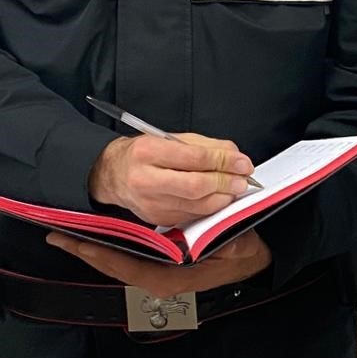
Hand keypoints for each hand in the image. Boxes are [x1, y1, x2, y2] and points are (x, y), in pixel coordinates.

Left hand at [45, 229, 271, 297]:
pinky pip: (128, 260)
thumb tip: (210, 242)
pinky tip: (98, 236)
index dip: (101, 254)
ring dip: (95, 250)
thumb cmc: (244, 250)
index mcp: (174, 278)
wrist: (255, 258)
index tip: (76, 241)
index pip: (129, 268)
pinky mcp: (159, 267)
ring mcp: (158, 275)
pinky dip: (110, 249)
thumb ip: (223, 243)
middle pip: (116, 267)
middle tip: (58, 236)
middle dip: (88, 251)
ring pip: (119, 264)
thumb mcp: (237, 244)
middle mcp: (161, 280)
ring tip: (69, 235)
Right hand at [88, 133, 252, 226]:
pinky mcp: (158, 219)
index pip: (194, 159)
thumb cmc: (143, 154)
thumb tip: (235, 156)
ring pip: (197, 205)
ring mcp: (150, 203)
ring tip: (234, 187)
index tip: (243, 163)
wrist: (112, 175)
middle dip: (226, 182)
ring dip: (223, 197)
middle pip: (196, 186)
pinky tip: (218, 198)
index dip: (224, 162)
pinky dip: (210, 207)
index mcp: (147, 152)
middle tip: (243, 178)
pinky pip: (192, 215)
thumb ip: (205, 146)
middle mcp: (145, 180)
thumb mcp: (170, 139)